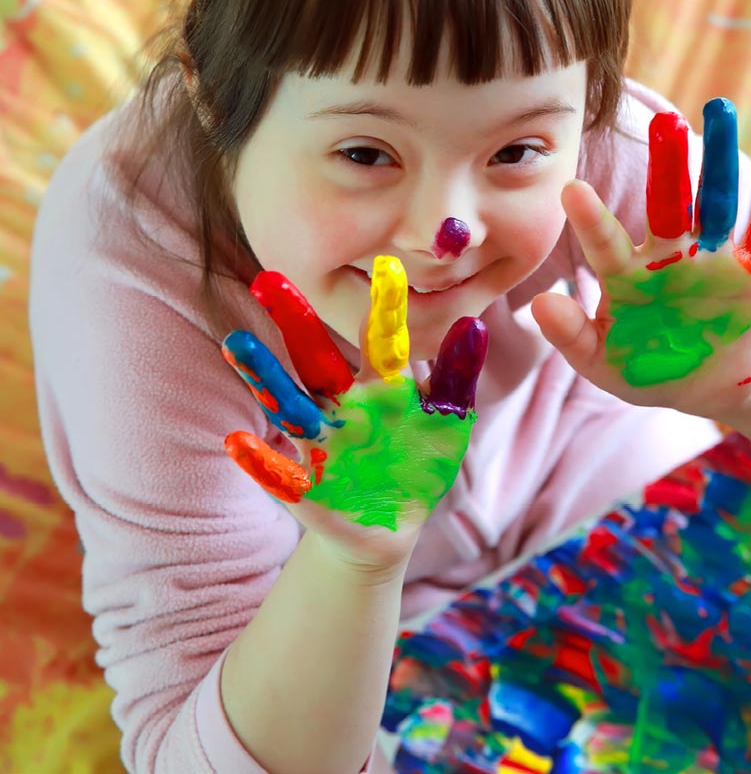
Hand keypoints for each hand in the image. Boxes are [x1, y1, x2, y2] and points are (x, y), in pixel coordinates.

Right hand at [220, 256, 487, 569]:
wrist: (392, 525)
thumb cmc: (419, 465)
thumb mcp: (446, 422)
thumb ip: (456, 378)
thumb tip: (473, 324)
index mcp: (380, 387)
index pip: (380, 340)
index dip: (384, 307)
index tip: (386, 264)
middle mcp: (343, 406)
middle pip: (316, 359)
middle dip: (296, 323)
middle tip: (269, 278)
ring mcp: (322, 444)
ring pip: (289, 405)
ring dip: (264, 376)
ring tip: (238, 343)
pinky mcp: (306, 488)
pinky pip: (280, 474)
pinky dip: (260, 461)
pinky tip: (238, 442)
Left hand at [532, 98, 750, 420]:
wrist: (703, 385)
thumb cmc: (643, 368)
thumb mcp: (601, 362)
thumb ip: (571, 336)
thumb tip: (538, 304)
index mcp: (626, 276)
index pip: (606, 244)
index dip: (591, 220)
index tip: (571, 189)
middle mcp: (667, 255)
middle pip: (666, 204)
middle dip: (666, 166)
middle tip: (663, 123)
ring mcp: (711, 258)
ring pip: (715, 202)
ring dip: (719, 161)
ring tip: (718, 111)